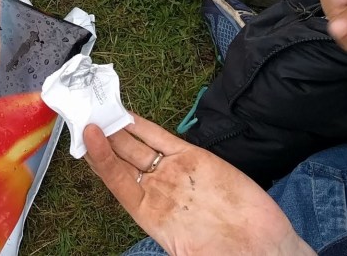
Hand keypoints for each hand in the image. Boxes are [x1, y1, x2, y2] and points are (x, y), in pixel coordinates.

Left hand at [84, 117, 314, 255]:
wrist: (266, 247)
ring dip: (116, 127)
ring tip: (95, 104)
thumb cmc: (227, 255)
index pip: (116, 180)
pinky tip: (126, 112)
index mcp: (149, 214)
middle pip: (121, 158)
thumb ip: (170, 240)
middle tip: (80, 110)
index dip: (100, 159)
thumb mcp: (188, 254)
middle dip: (101, 137)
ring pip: (136, 144)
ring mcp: (173, 172)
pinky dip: (142, 125)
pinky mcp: (193, 158)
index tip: (84, 137)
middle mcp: (157, 190)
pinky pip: (162, 138)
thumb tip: (161, 237)